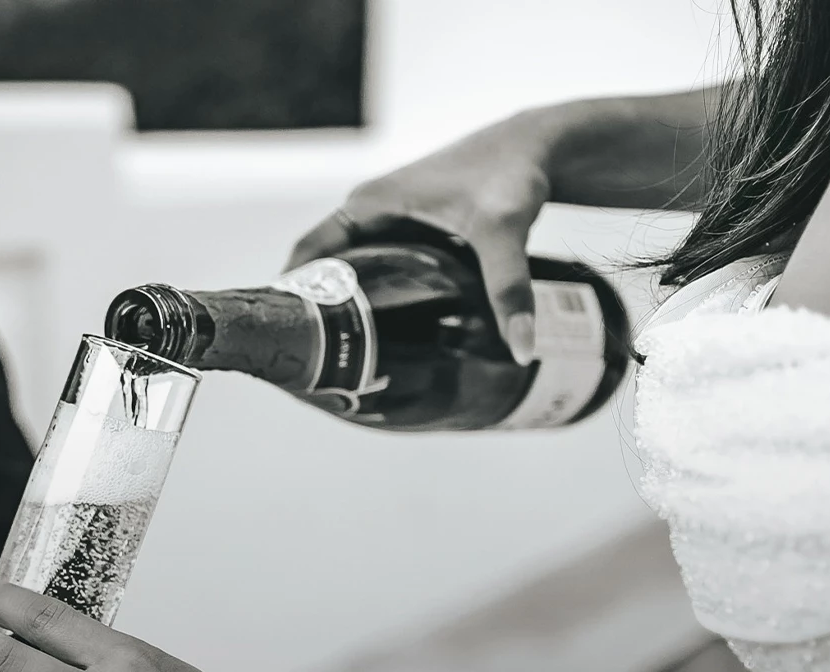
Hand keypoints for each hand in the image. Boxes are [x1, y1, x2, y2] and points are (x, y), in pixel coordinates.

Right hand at [287, 116, 553, 364]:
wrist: (540, 146)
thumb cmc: (510, 173)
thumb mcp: (501, 231)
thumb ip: (507, 289)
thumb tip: (520, 350)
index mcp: (367, 204)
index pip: (309, 254)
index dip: (292, 295)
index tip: (289, 341)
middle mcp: (370, 212)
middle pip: (328, 270)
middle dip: (322, 313)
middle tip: (320, 365)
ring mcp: (391, 223)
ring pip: (355, 272)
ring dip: (349, 309)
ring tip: (346, 361)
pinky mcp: (413, 235)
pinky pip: (381, 271)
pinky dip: (377, 299)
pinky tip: (387, 336)